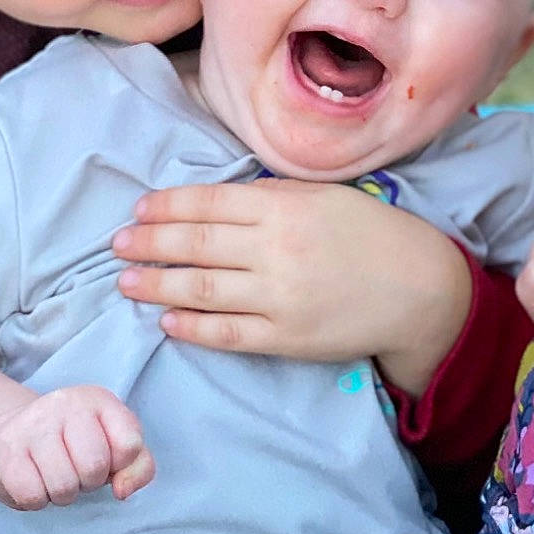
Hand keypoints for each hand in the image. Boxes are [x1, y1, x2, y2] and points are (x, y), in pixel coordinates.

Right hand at [0, 385, 153, 509]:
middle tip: (76, 469)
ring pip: (63, 486)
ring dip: (62, 493)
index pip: (129, 445)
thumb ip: (138, 467)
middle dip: (89, 481)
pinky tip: (33, 479)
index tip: (107, 458)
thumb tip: (122, 491)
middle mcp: (64, 403)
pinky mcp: (6, 452)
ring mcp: (32, 425)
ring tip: (54, 474)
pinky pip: (32, 497)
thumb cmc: (76, 446)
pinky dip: (36, 500)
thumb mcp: (115, 447)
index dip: (120, 465)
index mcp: (98, 399)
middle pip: (94, 467)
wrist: (14, 437)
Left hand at [113, 178, 471, 394]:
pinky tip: (167, 320)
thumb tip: (211, 201)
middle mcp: (275, 249)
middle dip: (150, 244)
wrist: (417, 287)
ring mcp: (279, 297)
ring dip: (157, 284)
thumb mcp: (321, 196)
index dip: (167, 207)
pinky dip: (192, 327)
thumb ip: (267, 196)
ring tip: (126, 282)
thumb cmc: (367, 232)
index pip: (208, 204)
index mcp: (283, 207)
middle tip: (116, 245)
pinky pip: (228, 333)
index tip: (138, 210)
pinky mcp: (286, 338)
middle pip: (195, 245)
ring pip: (202, 290)